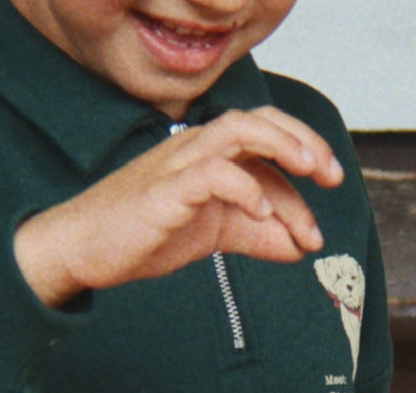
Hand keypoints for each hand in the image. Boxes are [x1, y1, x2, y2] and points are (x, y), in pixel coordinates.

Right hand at [15, 106, 344, 306]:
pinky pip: (212, 172)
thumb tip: (300, 247)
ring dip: (282, 146)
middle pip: (260, 121)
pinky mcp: (164, 188)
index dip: (301, 185)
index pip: (268, 153)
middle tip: (333, 177)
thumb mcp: (213, 236)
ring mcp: (179, 163)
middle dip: (303, 142)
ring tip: (310, 173)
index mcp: (210, 156)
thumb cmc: (143, 234)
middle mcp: (197, 149)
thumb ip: (257, 237)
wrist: (82, 249)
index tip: (319, 229)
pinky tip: (262, 214)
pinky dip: (244, 188)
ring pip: (239, 129)